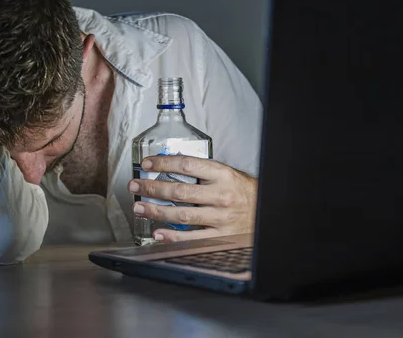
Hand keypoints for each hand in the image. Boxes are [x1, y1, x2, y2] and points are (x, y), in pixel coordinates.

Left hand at [128, 155, 257, 242]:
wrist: (267, 212)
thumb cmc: (245, 192)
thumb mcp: (228, 174)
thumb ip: (204, 172)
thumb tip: (171, 167)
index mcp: (223, 175)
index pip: (187, 165)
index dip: (164, 163)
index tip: (147, 164)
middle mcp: (221, 196)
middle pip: (179, 191)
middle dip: (152, 188)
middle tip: (135, 185)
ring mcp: (220, 218)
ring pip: (181, 215)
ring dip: (156, 211)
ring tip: (139, 207)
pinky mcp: (220, 237)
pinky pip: (191, 238)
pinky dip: (172, 237)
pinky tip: (157, 233)